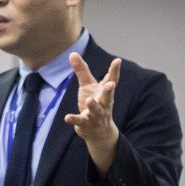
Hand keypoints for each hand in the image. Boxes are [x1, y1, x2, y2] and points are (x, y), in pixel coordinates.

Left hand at [64, 54, 121, 170]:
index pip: (111, 80)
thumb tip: (72, 53)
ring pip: (96, 110)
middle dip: (109, 91)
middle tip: (110, 85)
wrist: (98, 132)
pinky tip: (67, 117)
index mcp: (104, 93)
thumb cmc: (94, 103)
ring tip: (90, 100)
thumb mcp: (87, 86)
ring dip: (94, 106)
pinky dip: (74, 119)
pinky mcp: (86, 124)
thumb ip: (82, 71)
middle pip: (108, 97)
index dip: (115, 71)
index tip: (117, 61)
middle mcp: (103, 104)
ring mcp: (95, 115)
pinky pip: (80, 122)